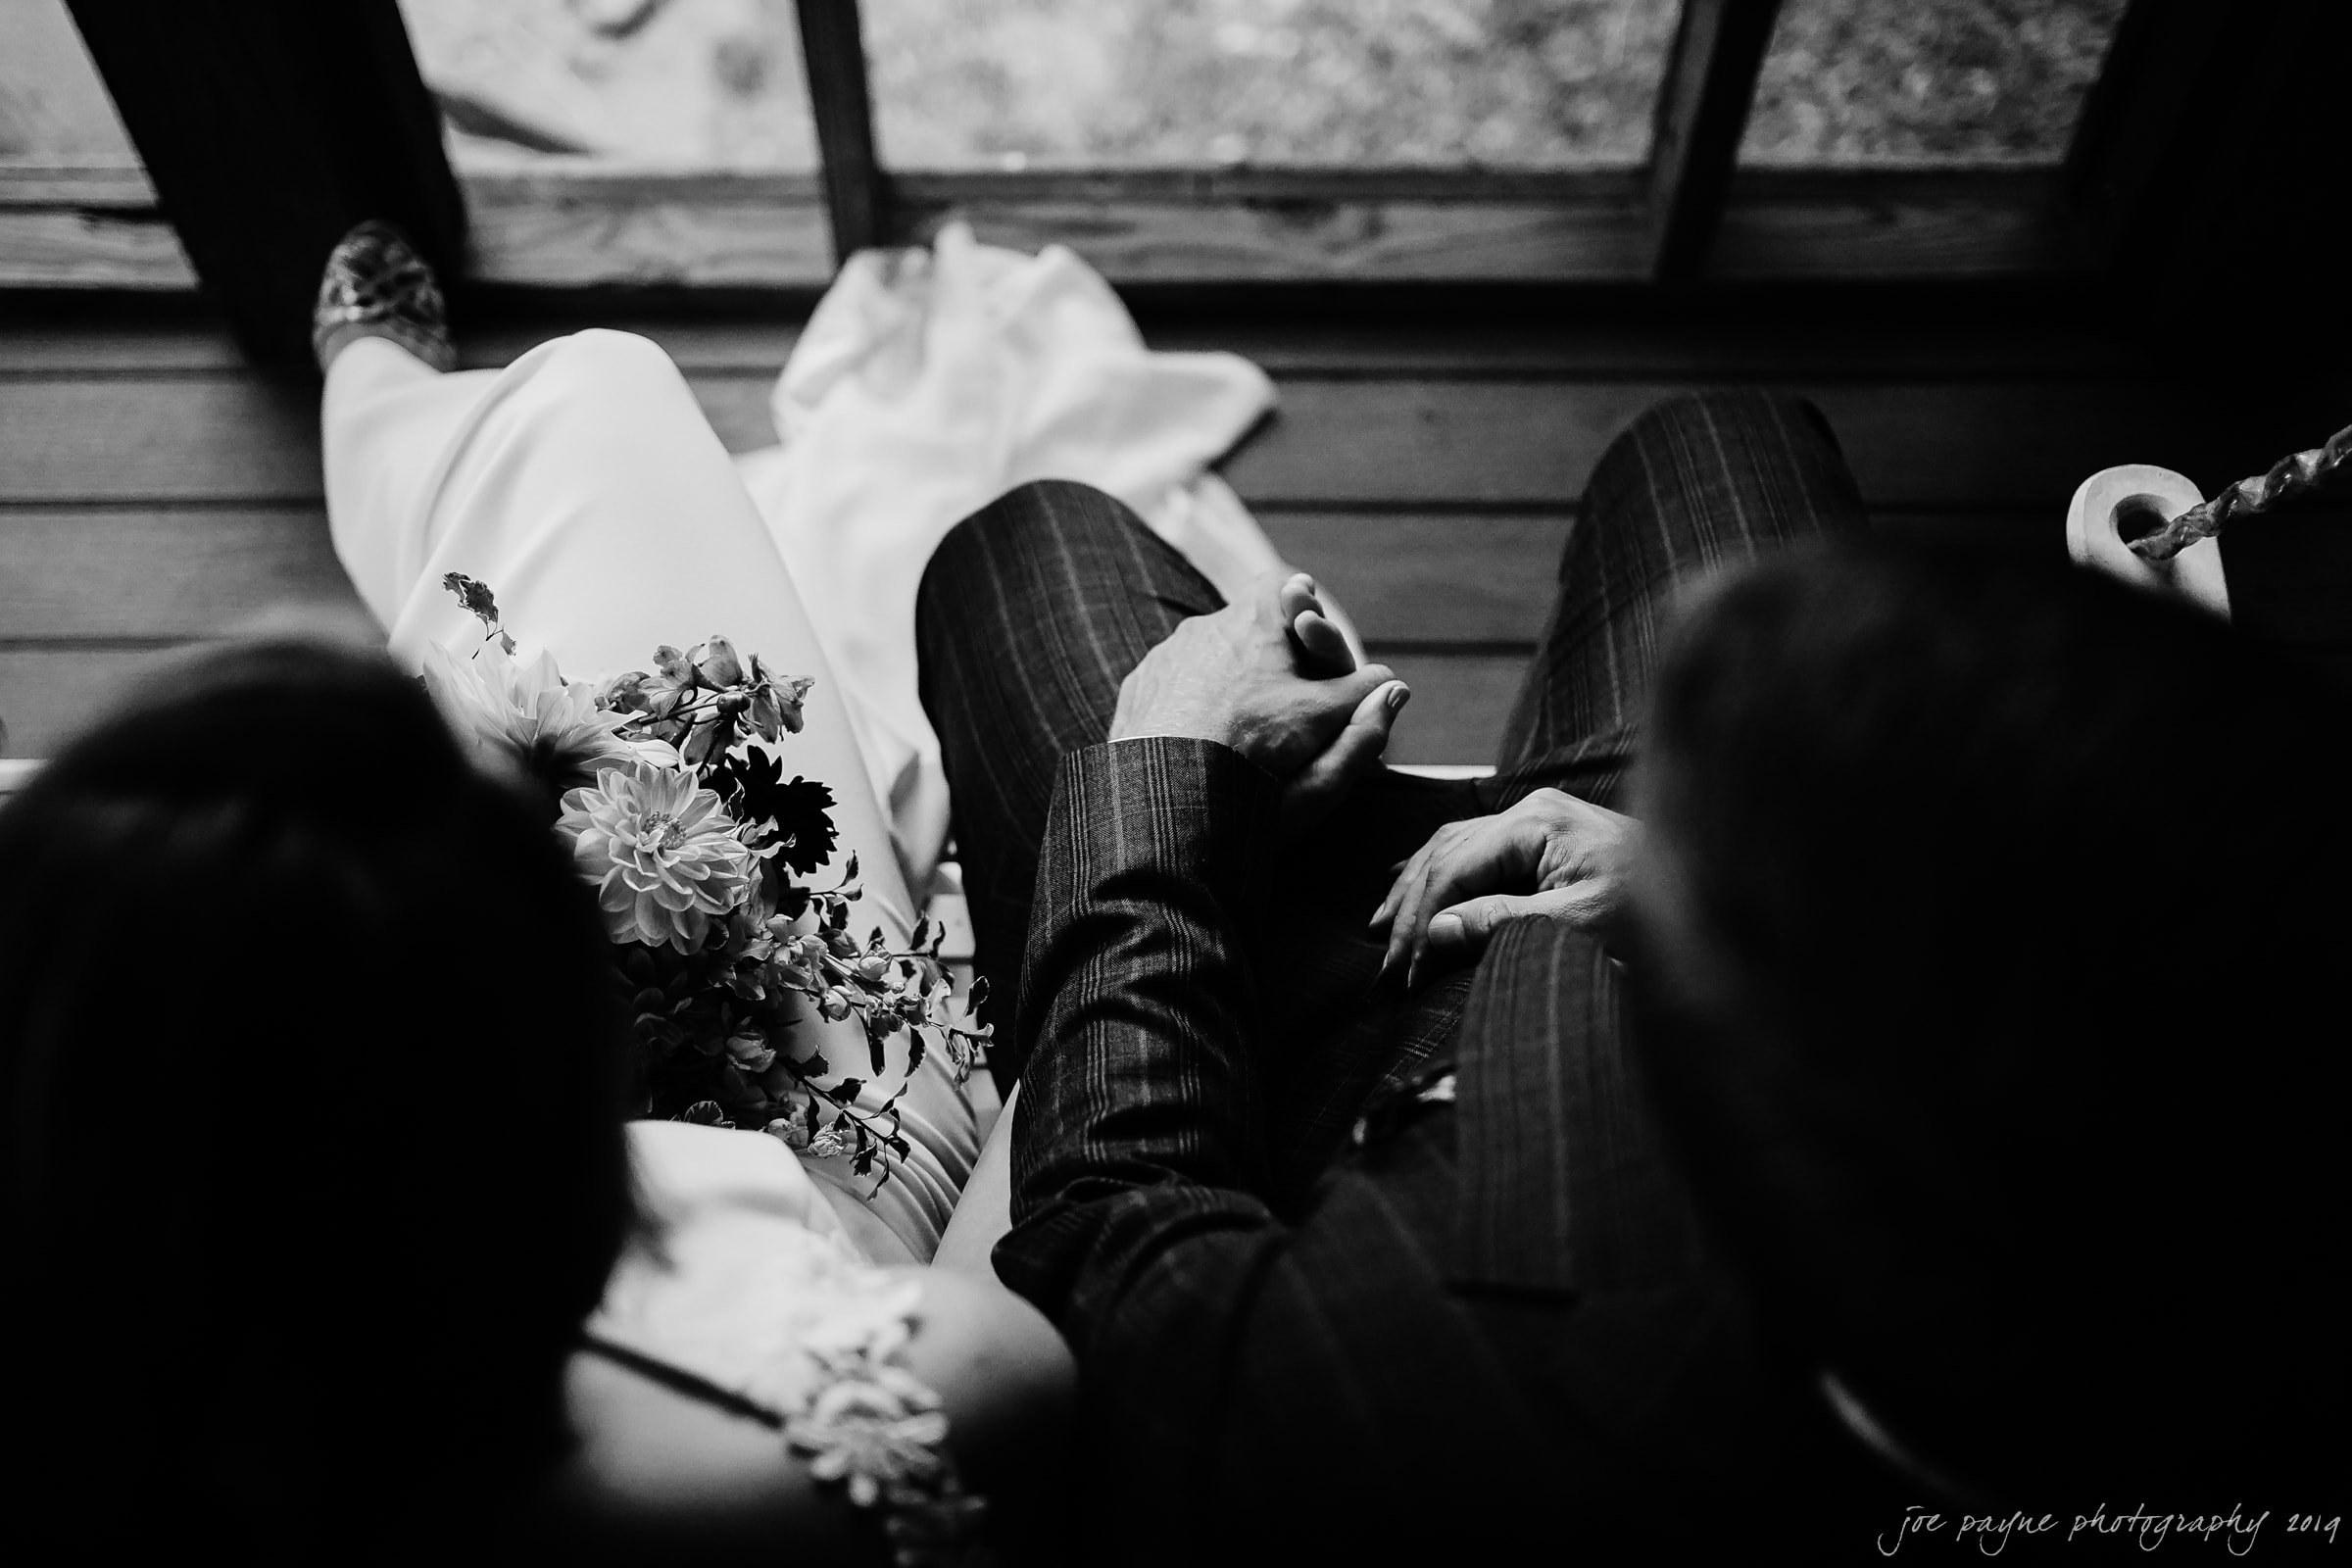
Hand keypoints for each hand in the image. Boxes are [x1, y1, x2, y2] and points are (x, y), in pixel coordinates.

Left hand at [1111, 571, 1406, 819]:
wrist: (1161, 807)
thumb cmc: (1252, 768)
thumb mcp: (1327, 741)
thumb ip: (1367, 712)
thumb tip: (1395, 688)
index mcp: (1255, 622)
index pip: (1288, 588)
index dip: (1308, 616)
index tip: (1317, 651)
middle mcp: (1204, 627)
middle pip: (1248, 623)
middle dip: (1271, 654)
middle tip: (1289, 700)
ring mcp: (1164, 658)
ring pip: (1208, 654)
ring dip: (1229, 677)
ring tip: (1244, 728)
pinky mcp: (1137, 690)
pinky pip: (1175, 683)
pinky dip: (1192, 702)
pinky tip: (1201, 739)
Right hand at [1368, 788, 1638, 987]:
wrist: (1711, 892)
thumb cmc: (1656, 911)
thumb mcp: (1577, 925)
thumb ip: (1503, 922)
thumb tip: (1435, 931)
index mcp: (1536, 821)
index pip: (1453, 867)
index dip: (1423, 920)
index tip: (1407, 969)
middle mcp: (1531, 810)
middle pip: (1445, 852)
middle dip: (1411, 908)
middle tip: (1388, 961)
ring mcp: (1537, 819)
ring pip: (1453, 846)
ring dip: (1415, 887)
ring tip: (1383, 926)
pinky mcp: (1545, 835)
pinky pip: (1474, 847)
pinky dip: (1440, 871)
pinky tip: (1412, 882)